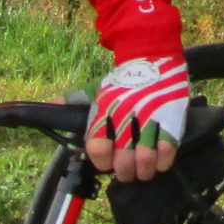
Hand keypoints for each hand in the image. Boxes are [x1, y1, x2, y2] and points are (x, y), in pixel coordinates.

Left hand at [86, 54, 187, 182]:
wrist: (151, 52)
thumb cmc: (122, 78)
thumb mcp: (95, 88)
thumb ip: (74, 101)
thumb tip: (52, 105)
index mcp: (104, 113)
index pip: (97, 150)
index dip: (103, 161)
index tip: (108, 160)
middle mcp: (125, 119)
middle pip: (122, 163)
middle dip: (125, 172)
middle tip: (129, 169)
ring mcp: (149, 119)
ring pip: (145, 161)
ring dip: (145, 170)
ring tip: (145, 167)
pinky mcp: (171, 118)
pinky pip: (168, 150)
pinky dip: (163, 160)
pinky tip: (161, 157)